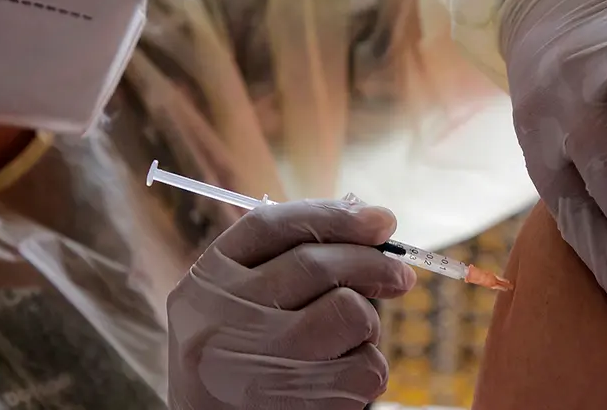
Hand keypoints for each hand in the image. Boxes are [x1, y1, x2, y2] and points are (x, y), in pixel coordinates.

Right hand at [167, 199, 415, 408]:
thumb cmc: (233, 362)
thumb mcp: (232, 306)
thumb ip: (280, 265)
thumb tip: (369, 226)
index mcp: (206, 282)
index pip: (272, 227)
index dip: (333, 216)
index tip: (379, 219)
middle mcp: (224, 317)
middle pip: (315, 264)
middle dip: (371, 262)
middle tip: (400, 274)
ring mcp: (259, 362)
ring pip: (348, 311)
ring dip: (367, 319)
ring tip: (356, 337)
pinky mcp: (296, 404)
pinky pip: (365, 366)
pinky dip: (370, 366)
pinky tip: (347, 375)